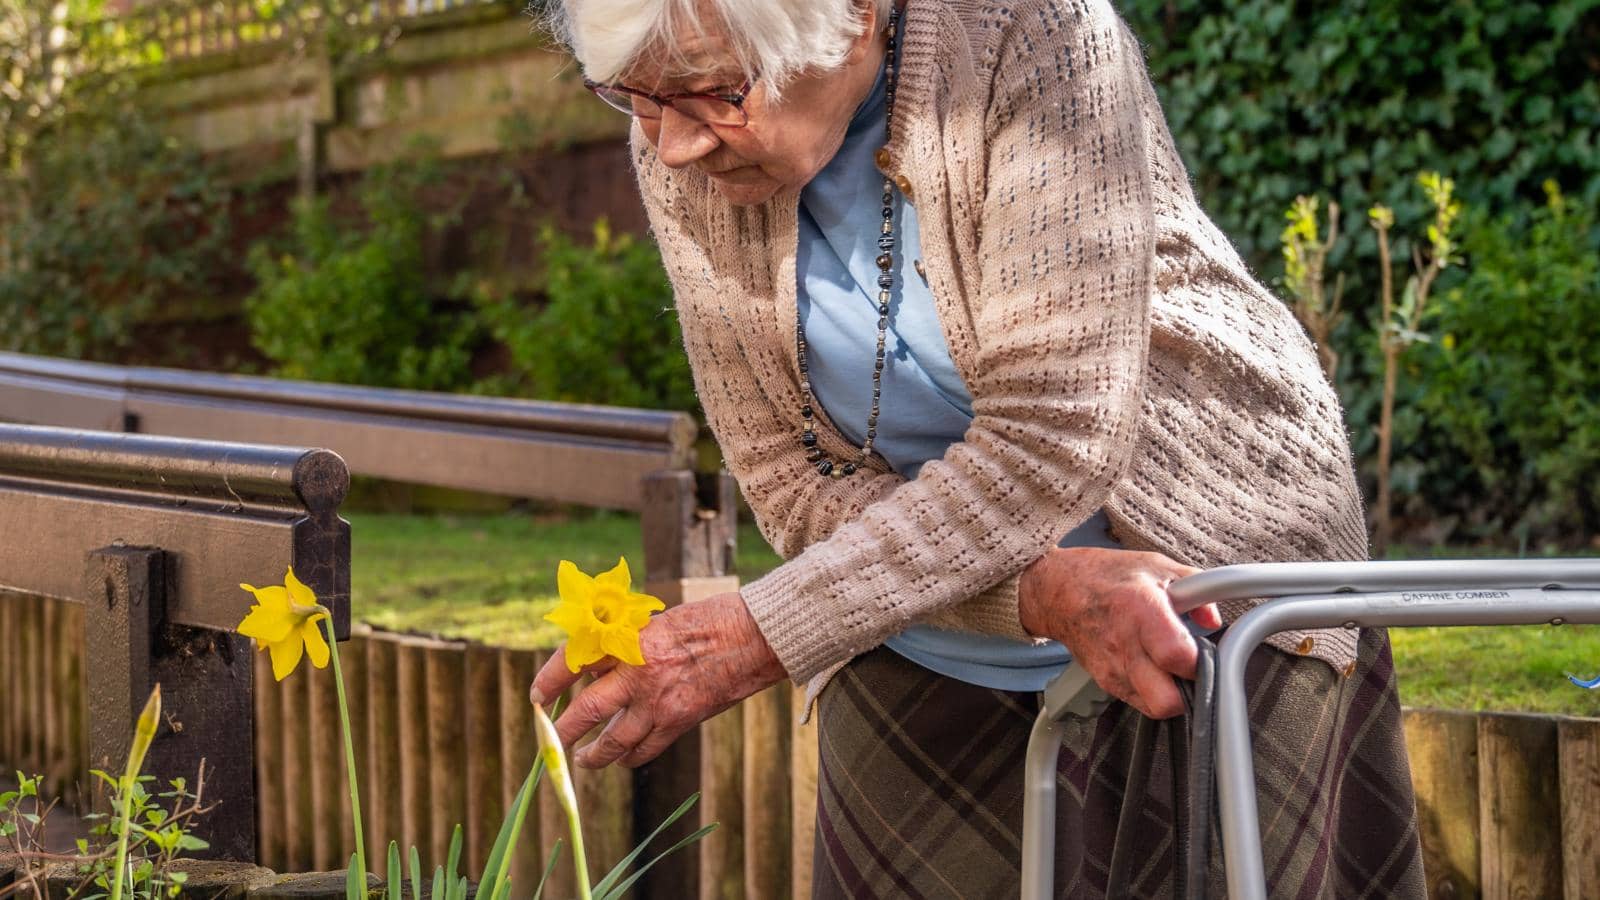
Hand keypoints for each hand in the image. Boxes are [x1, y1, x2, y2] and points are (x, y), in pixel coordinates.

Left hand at [529, 591, 786, 768]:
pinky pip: (645, 749)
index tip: (537, 695)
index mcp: (630, 639)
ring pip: (613, 741)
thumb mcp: (658, 622)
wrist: (755, 637)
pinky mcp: (680, 721)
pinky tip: (623, 759)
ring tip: (582, 760)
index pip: (575, 660)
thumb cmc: (710, 619)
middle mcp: (639, 672)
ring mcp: (659, 701)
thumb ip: (627, 644)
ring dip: (593, 755)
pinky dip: (630, 757)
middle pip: (586, 710)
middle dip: (563, 730)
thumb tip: (597, 668)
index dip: (550, 679)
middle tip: (551, 739)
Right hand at [1018, 547, 1219, 718]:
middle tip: (1192, 671)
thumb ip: (1196, 591)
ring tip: (1171, 667)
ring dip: (1171, 693)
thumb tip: (1213, 620)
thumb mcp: (1156, 566)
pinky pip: (1140, 703)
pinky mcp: (1105, 682)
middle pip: (1166, 700)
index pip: (1178, 657)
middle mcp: (1123, 644)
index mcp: (1140, 609)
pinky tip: (1153, 668)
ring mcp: (1111, 668)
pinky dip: (1153, 692)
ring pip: (1155, 708)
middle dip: (1189, 692)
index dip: (1201, 661)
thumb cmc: (1105, 576)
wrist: (1057, 592)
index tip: (1207, 653)